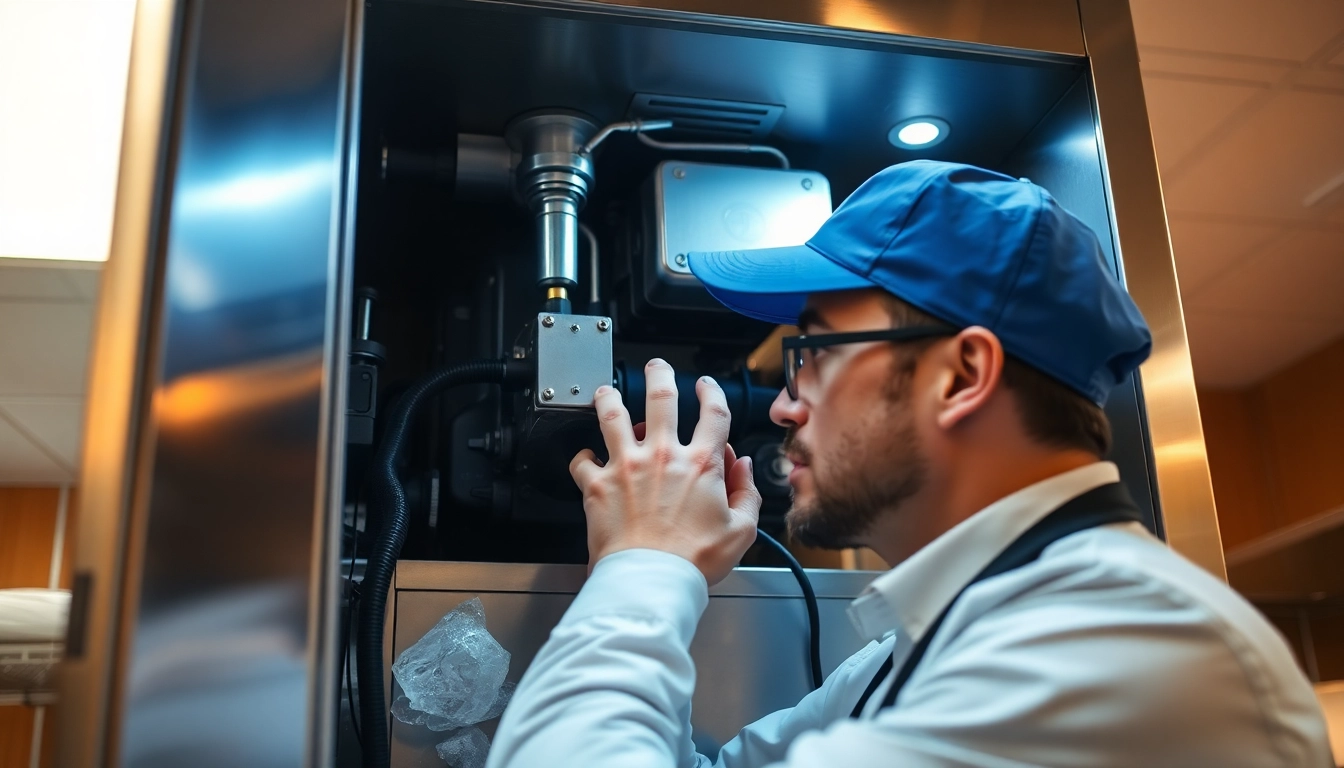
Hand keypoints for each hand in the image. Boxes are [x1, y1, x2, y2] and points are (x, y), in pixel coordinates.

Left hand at [569, 359, 762, 584]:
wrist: (649, 580)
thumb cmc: (692, 561)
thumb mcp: (741, 531)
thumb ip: (747, 494)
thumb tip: (744, 469)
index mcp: (701, 464)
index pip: (713, 412)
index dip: (713, 392)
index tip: (707, 386)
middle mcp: (662, 455)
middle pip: (661, 397)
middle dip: (660, 374)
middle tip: (657, 367)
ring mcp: (626, 466)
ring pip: (613, 414)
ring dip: (609, 397)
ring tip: (606, 391)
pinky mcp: (597, 484)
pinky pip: (582, 460)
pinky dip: (583, 456)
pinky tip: (587, 456)